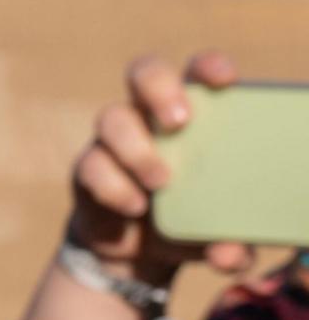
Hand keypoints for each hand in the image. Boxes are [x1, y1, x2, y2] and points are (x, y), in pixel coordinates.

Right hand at [69, 49, 249, 286]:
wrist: (134, 252)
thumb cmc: (189, 222)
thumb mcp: (217, 233)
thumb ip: (232, 244)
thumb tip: (231, 253)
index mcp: (193, 115)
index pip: (197, 72)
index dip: (208, 66)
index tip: (224, 80)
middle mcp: (149, 116)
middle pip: (144, 72)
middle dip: (159, 88)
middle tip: (179, 122)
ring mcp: (114, 140)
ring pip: (111, 117)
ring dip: (137, 149)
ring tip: (161, 183)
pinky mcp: (87, 168)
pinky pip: (92, 165)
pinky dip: (114, 187)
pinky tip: (134, 207)